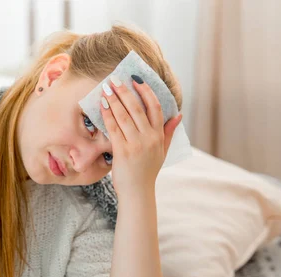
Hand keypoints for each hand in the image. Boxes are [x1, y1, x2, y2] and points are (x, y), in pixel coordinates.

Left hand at [100, 75, 181, 196]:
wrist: (138, 192)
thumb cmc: (147, 172)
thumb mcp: (162, 152)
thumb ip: (168, 133)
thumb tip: (178, 116)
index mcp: (158, 136)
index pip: (155, 107)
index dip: (146, 91)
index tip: (136, 80)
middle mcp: (148, 138)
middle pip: (137, 108)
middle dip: (125, 91)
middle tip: (115, 79)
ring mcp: (135, 144)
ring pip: (124, 116)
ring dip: (114, 100)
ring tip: (106, 88)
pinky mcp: (122, 151)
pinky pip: (114, 128)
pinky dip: (107, 115)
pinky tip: (102, 105)